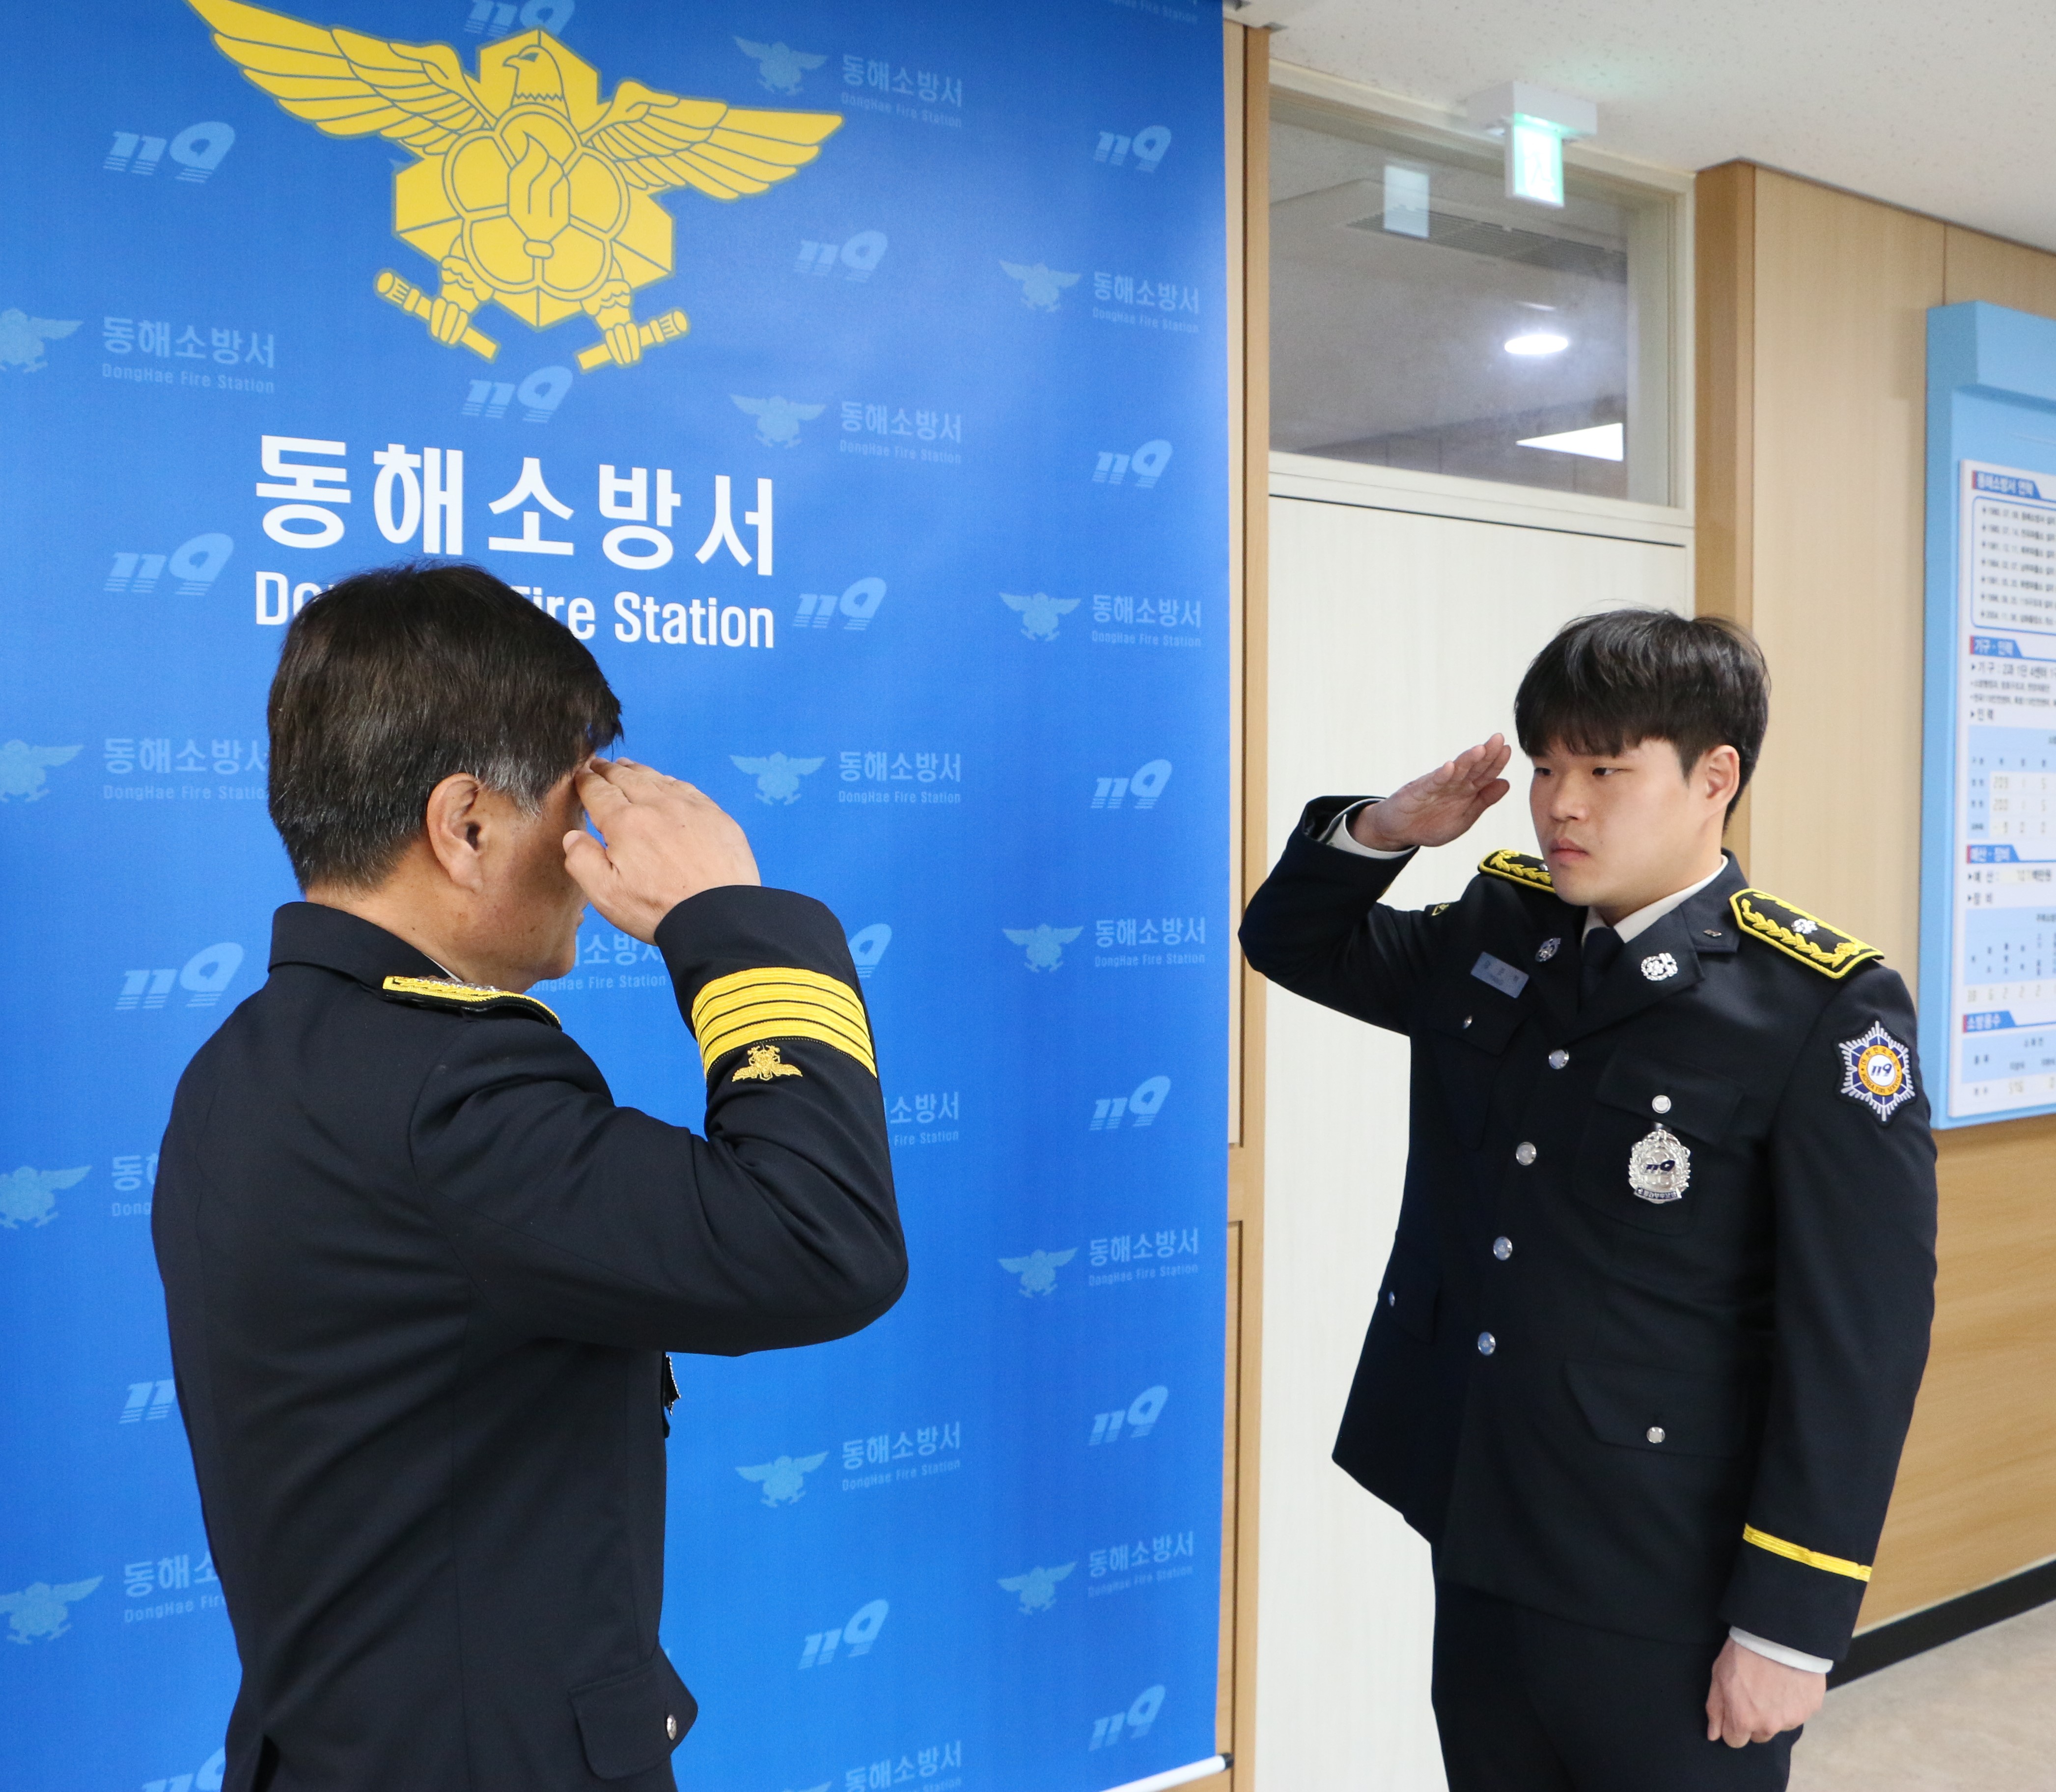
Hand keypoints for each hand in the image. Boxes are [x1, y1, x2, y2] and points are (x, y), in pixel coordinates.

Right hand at [564, 759, 759, 941]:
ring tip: (626, 766)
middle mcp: (656, 806)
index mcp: (625, 823)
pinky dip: (669, 781)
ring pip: (657, 779)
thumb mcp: (606, 894)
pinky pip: (686, 788)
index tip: (580, 774)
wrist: (719, 916)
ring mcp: (689, 808)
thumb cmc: (658, 910)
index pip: (599, 792)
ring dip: (638, 771)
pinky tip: (666, 782)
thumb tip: (573, 836)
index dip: (586, 781)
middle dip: (609, 770)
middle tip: (598, 763)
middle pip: (627, 779)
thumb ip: (582, 861)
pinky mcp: (715, 816)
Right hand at [1349, 735, 1511, 850]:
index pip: (1485, 774)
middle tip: (1499, 739)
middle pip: (1472, 767)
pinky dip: (1441, 776)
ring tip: (1480, 750)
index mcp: (1466, 790)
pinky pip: (1431, 783)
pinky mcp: (1418, 792)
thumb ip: (1483, 800)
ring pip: (1454, 772)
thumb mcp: (1465, 817)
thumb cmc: (1431, 823)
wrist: (1399, 831)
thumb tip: (1506, 782)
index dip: (1496, 763)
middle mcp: (1453, 784)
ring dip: (1467, 761)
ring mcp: (1435, 786)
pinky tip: (1450, 767)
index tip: (1508, 749)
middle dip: (1486, 754)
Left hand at [1705, 1639, 1824, 1746]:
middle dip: (1754, 1720)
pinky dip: (1792, 1702)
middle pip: (1758, 1735)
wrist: (1779, 1636)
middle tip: (1754, 1693)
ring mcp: (1792, 1719)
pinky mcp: (1810, 1709)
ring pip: (1778, 1725)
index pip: (1735, 1741)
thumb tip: (1714, 1736)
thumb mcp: (1719, 1676)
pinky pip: (1798, 1713)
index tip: (1735, 1708)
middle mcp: (1769, 1726)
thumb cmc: (1743, 1653)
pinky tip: (1787, 1682)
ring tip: (1772, 1685)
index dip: (1732, 1725)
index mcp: (1744, 1720)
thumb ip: (1716, 1709)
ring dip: (1774, 1712)